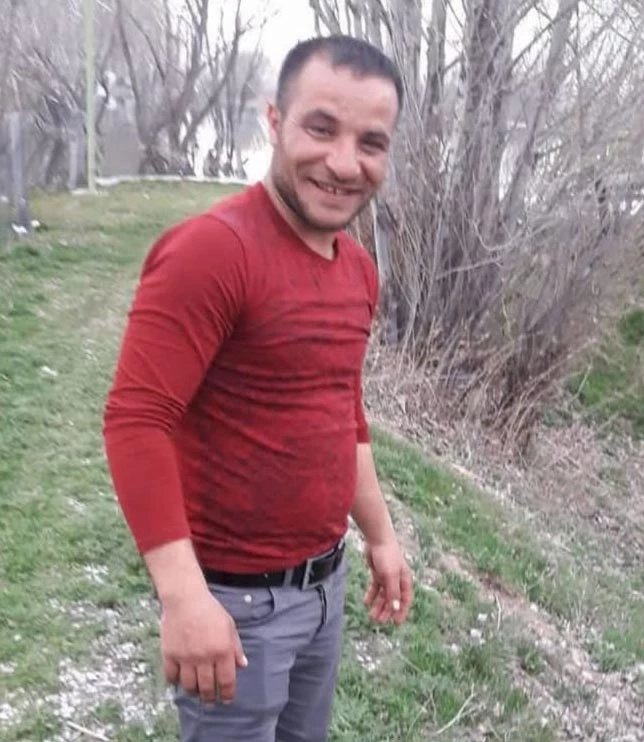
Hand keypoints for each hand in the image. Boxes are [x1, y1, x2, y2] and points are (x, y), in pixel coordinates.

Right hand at [160, 588, 247, 703]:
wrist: (185, 599)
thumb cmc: (210, 610)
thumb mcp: (229, 625)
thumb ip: (236, 647)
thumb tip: (242, 665)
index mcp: (222, 650)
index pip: (226, 680)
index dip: (227, 693)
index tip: (227, 699)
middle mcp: (204, 657)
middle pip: (207, 687)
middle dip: (210, 697)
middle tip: (211, 700)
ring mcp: (186, 658)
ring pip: (189, 686)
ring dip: (194, 692)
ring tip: (196, 693)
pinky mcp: (170, 655)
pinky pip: (171, 676)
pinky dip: (175, 682)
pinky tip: (179, 681)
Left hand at [363, 539, 412, 625]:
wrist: (377, 539)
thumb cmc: (388, 555)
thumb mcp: (390, 575)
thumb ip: (393, 592)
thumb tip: (395, 608)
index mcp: (404, 580)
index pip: (405, 600)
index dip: (401, 612)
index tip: (396, 623)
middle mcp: (397, 580)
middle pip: (393, 599)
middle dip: (387, 611)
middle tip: (379, 622)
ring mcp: (387, 576)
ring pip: (383, 595)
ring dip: (378, 606)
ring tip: (371, 616)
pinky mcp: (377, 572)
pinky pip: (375, 587)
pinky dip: (371, 595)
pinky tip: (366, 602)